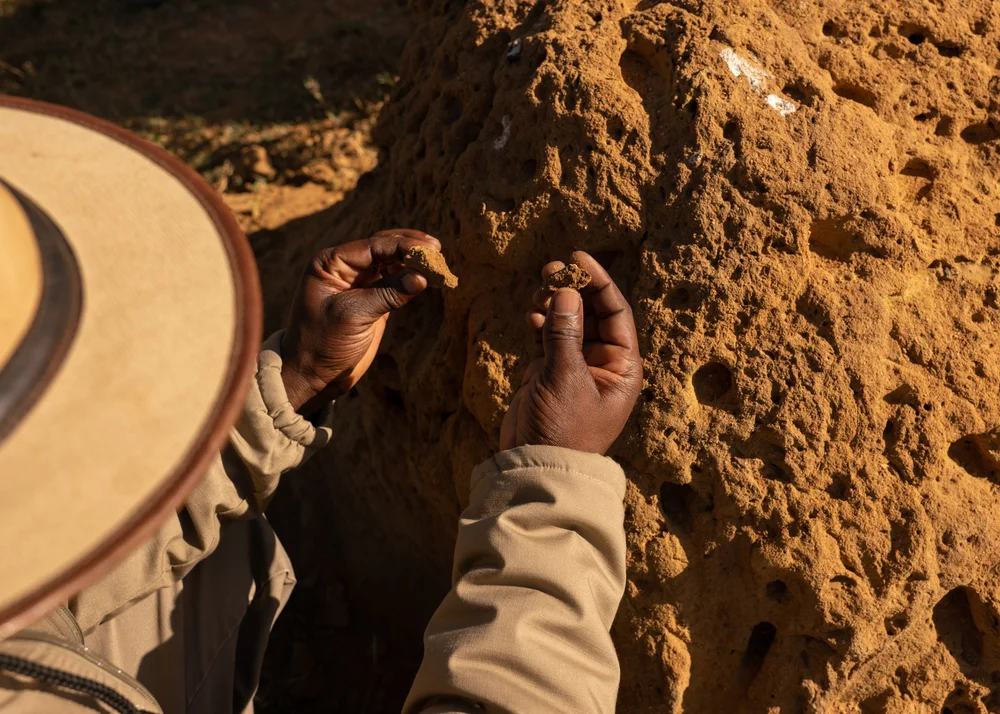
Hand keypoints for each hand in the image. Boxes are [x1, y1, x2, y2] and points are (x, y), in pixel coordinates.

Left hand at [280, 230, 440, 413]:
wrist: (313, 376)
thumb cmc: (322, 344)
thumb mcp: (354, 315)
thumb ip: (388, 294)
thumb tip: (422, 277)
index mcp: (330, 263)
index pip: (372, 246)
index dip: (402, 246)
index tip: (428, 250)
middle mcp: (343, 268)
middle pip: (382, 248)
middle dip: (409, 247)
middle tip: (436, 249)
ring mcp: (358, 284)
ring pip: (390, 263)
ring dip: (413, 262)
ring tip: (437, 262)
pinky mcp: (371, 301)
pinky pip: (394, 282)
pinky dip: (411, 279)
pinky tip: (429, 278)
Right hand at [499, 251, 642, 454]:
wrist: (536, 466)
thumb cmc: (562, 429)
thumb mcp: (565, 378)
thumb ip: (565, 333)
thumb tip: (567, 290)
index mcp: (622, 367)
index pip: (615, 312)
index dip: (598, 282)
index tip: (578, 258)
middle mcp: (603, 364)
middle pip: (592, 313)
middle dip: (574, 289)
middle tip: (551, 268)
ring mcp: (576, 368)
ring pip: (569, 323)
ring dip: (555, 303)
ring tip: (538, 288)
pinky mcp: (551, 374)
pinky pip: (550, 338)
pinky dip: (541, 323)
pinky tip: (532, 314)